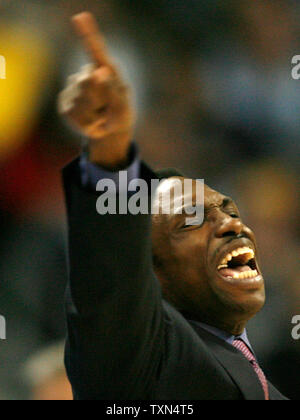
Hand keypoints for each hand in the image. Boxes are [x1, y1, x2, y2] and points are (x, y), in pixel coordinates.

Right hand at [58, 12, 134, 167]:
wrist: (111, 131)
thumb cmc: (121, 116)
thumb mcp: (122, 107)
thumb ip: (112, 91)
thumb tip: (98, 71)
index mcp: (106, 70)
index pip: (96, 50)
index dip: (87, 34)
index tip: (80, 17)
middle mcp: (88, 75)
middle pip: (86, 82)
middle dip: (98, 100)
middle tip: (107, 109)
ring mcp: (74, 88)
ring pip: (80, 101)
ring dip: (94, 114)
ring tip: (100, 116)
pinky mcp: (66, 104)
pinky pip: (73, 113)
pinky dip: (85, 122)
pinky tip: (91, 122)